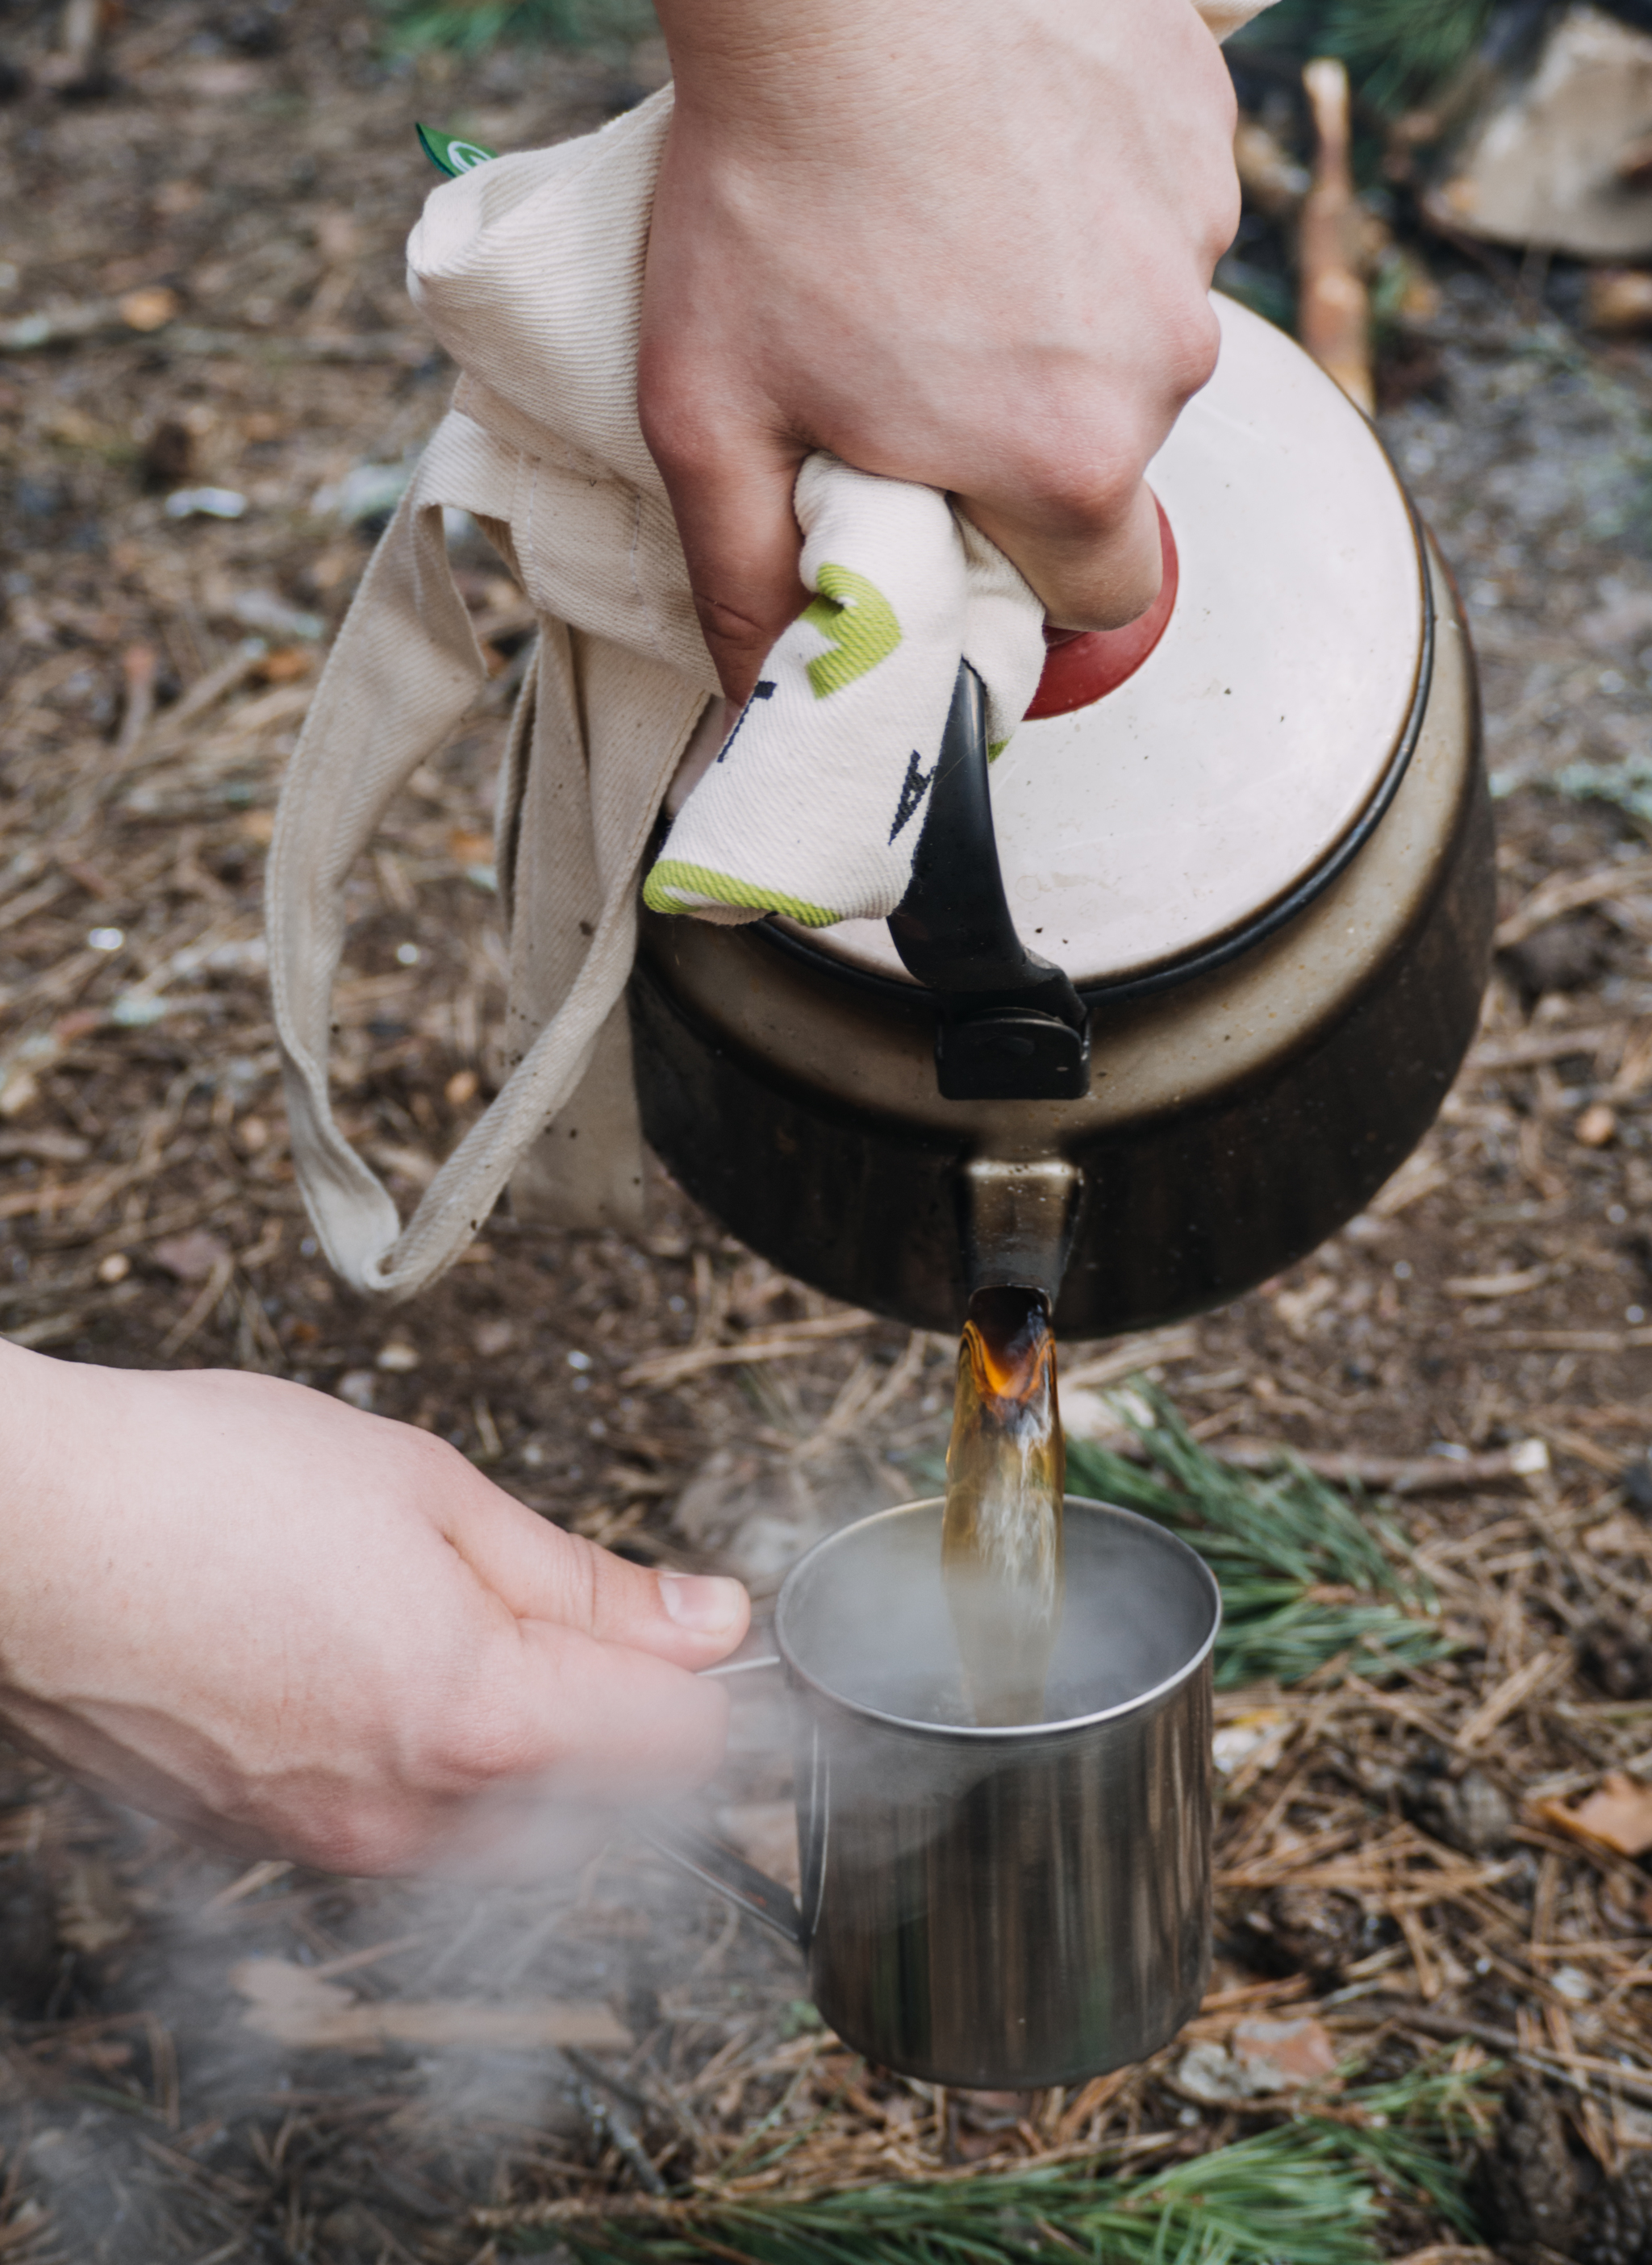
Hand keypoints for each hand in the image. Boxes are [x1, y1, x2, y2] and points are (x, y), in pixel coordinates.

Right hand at [0, 1345, 747, 1874]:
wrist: (23, 1537)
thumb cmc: (213, 1484)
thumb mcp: (434, 1492)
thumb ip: (585, 1582)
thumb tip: (706, 1622)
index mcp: (478, 1720)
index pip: (679, 1748)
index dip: (705, 1675)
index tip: (693, 1620)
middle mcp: (409, 1817)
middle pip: (597, 1806)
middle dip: (612, 1716)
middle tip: (554, 1603)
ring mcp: (325, 1847)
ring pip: (492, 1831)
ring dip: (512, 1749)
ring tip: (435, 1622)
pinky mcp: (256, 1846)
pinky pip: (390, 1831)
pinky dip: (414, 1769)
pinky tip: (357, 1666)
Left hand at [639, 0, 1238, 699]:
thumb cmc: (767, 186)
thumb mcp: (711, 417)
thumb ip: (744, 580)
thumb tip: (766, 698)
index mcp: (1070, 462)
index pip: (1102, 597)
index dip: (1022, 575)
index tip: (953, 522)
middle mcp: (1164, 359)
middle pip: (1114, 462)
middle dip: (1029, 442)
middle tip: (913, 362)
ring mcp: (1194, 229)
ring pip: (1134, 332)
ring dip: (1054, 317)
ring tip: (942, 239)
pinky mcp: (1198, 122)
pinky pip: (1150, 213)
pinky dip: (1081, 205)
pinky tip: (992, 160)